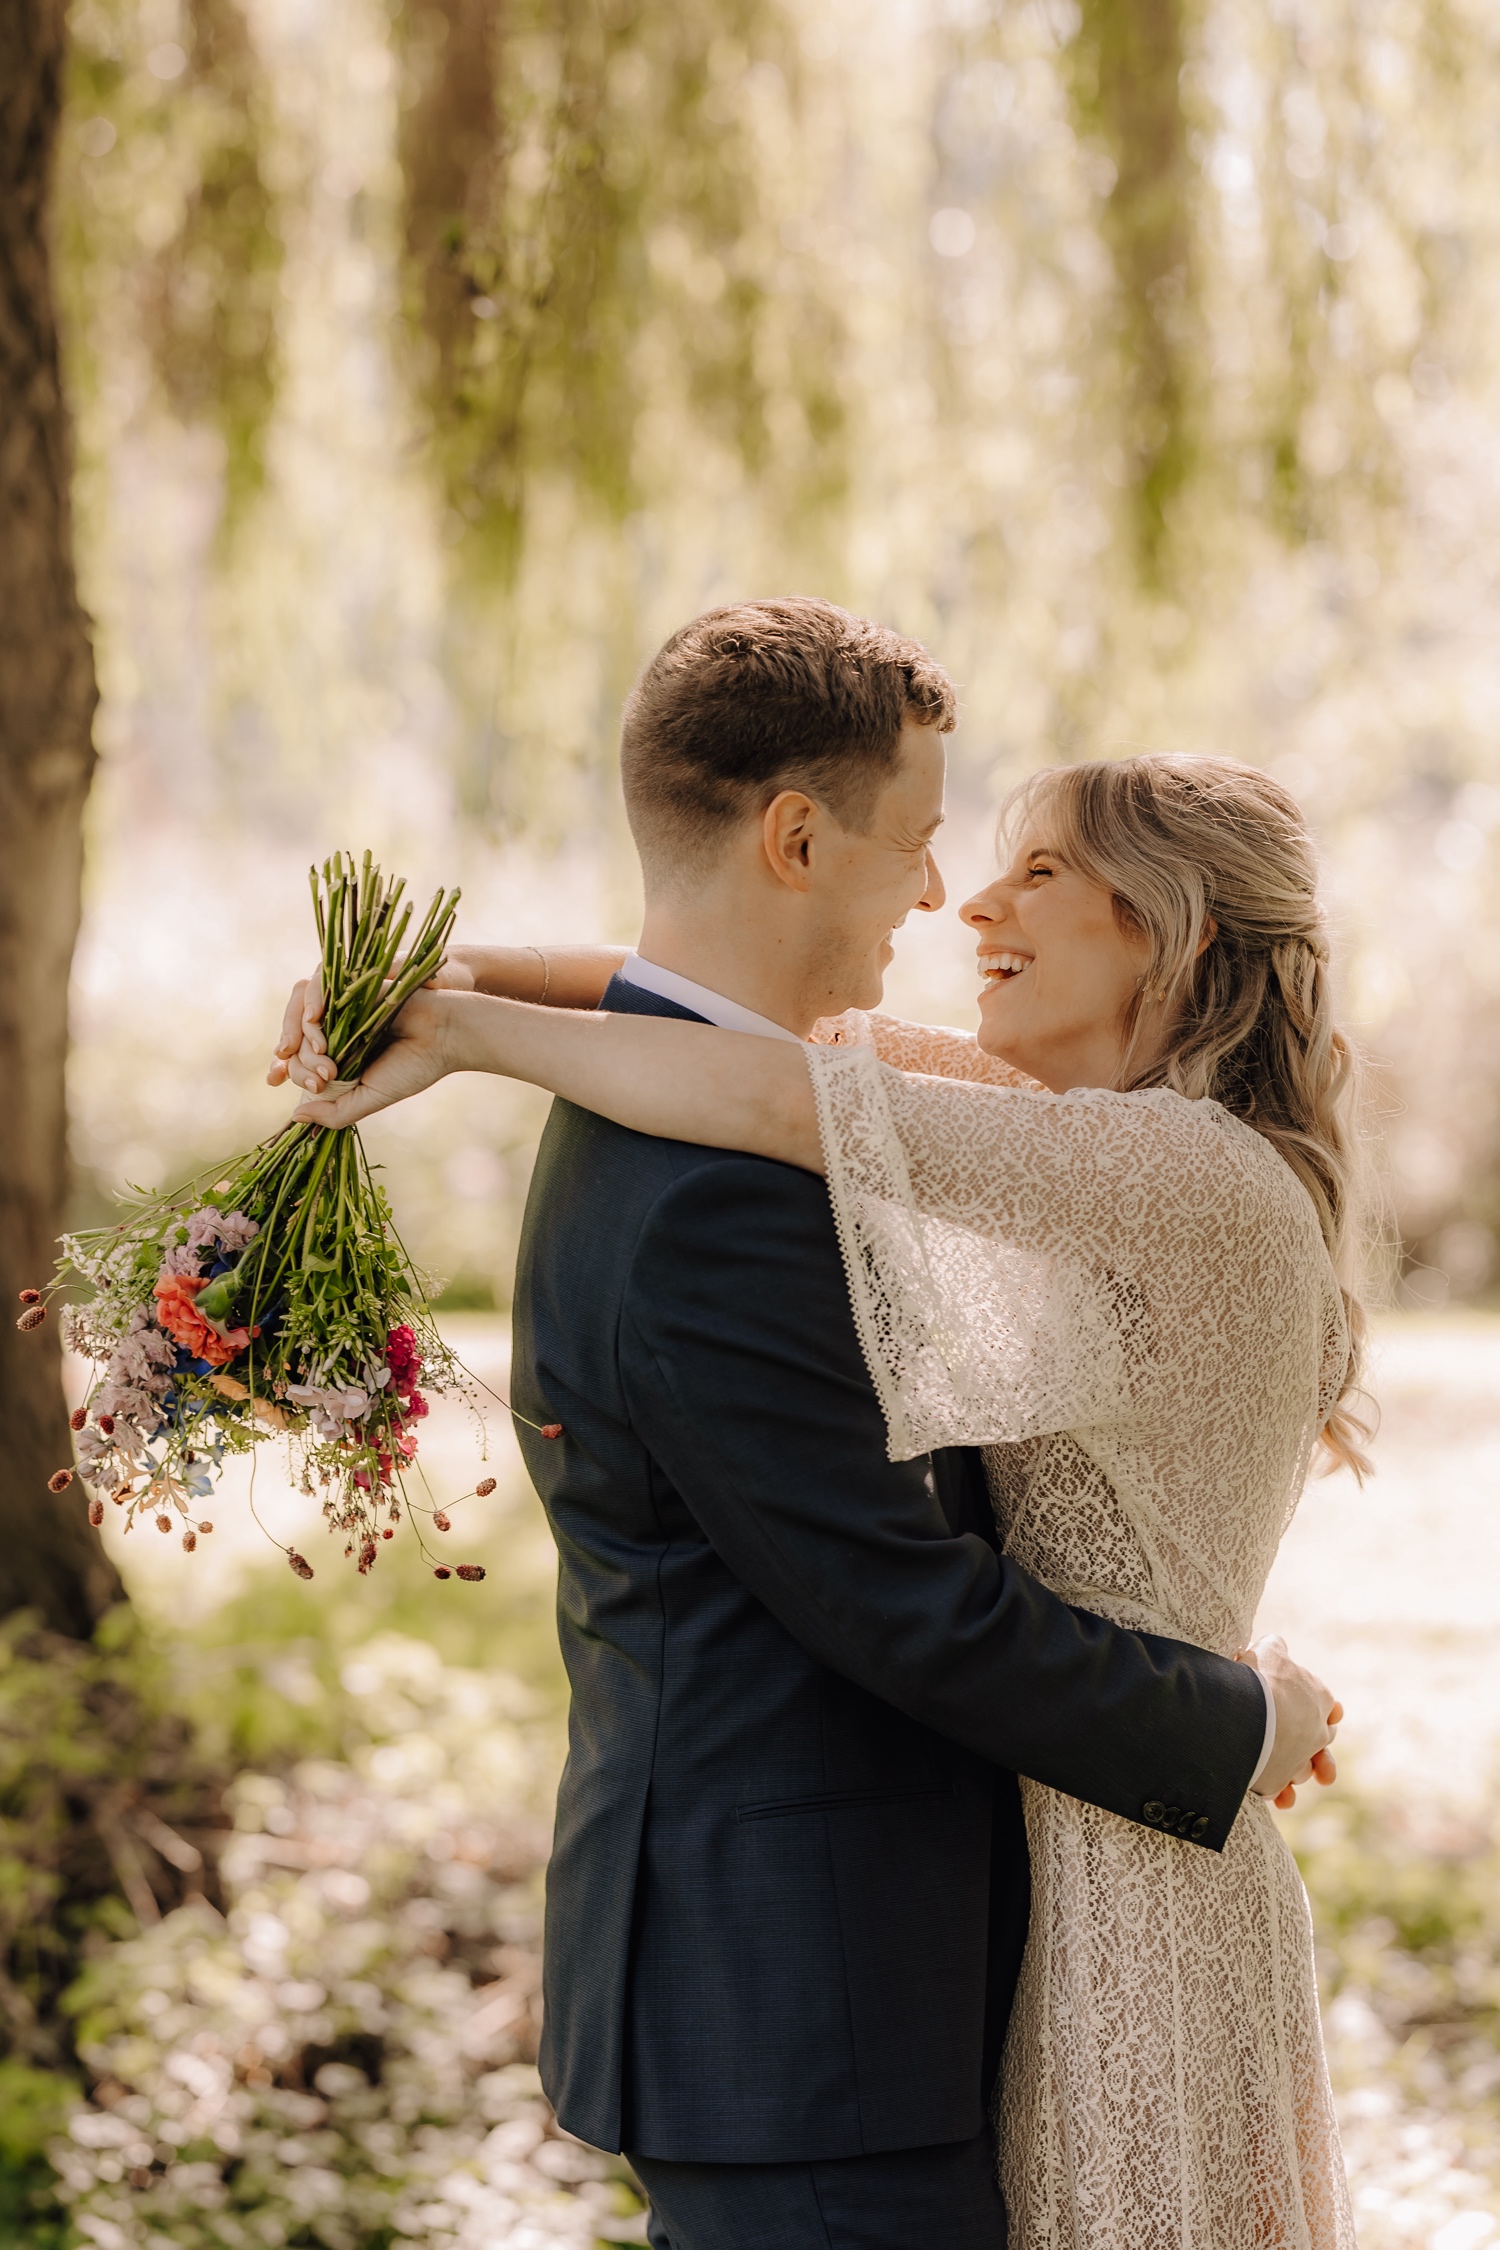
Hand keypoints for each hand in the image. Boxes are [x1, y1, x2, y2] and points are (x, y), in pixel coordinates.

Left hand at [290, 989, 454, 1129]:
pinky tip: (316, 1021)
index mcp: (341, 1059)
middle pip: (296, 1044)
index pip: (301, 1065)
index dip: (297, 1075)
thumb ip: (336, 1112)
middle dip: (302, 1064)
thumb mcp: (371, 1098)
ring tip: (325, 1053)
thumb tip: (296, 1117)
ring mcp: (344, 1008)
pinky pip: (315, 989)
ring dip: (303, 1039)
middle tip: (328, 1075)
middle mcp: (339, 1033)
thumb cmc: (414, 1067)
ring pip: (301, 1018)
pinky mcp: (351, 984)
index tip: (319, 1087)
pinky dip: (310, 1005)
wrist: (447, 1034)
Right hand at [1238, 1636, 1342, 1807]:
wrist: (1249, 1709)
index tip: (1326, 1714)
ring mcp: (1300, 1757)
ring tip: (1286, 1776)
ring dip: (1294, 1771)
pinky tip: (1276, 1795)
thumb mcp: (1268, 1651)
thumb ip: (1275, 1649)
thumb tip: (1275, 1644)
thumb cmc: (1260, 1676)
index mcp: (1320, 1699)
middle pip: (1321, 1743)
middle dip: (1315, 1749)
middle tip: (1305, 1747)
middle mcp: (1317, 1731)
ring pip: (1303, 1768)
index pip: (1330, 1707)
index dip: (1325, 1711)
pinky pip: (1280, 1787)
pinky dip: (1279, 1791)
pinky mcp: (1278, 1779)